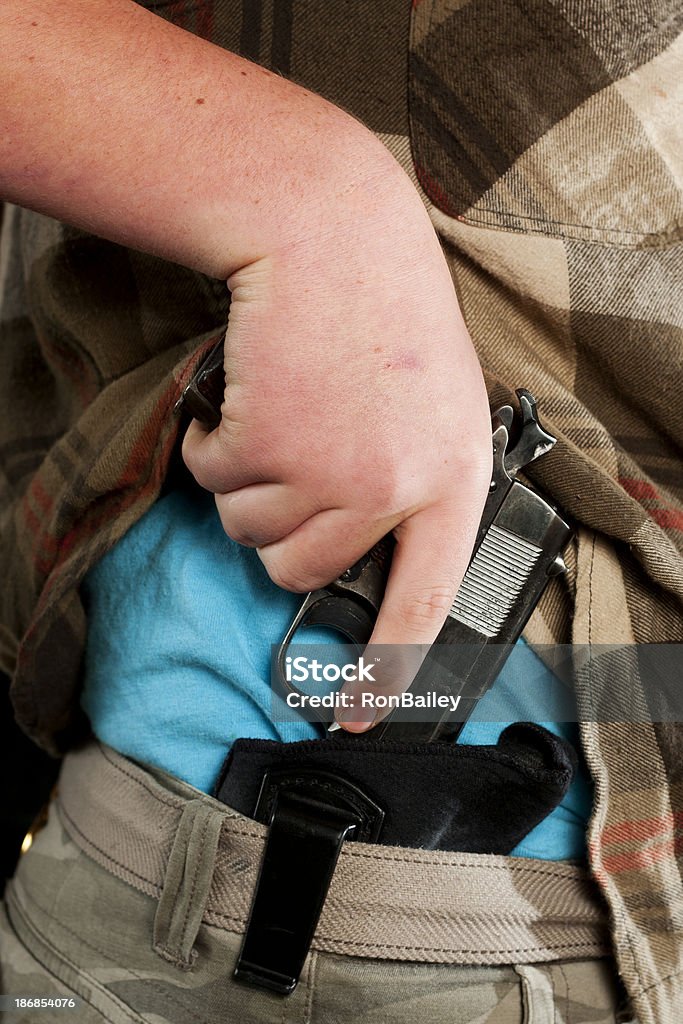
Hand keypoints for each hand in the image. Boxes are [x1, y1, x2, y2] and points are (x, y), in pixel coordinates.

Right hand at [182, 163, 491, 729]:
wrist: (330, 234)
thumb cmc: (381, 315)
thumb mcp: (435, 405)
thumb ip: (412, 485)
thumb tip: (362, 554)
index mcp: (450, 478)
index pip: (426, 601)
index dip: (388, 672)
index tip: (355, 712)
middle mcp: (394, 488)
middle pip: (302, 571)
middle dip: (280, 531)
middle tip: (291, 465)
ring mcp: (329, 471)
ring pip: (252, 529)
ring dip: (248, 481)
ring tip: (280, 414)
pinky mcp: (266, 446)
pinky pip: (214, 480)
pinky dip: (214, 444)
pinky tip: (249, 396)